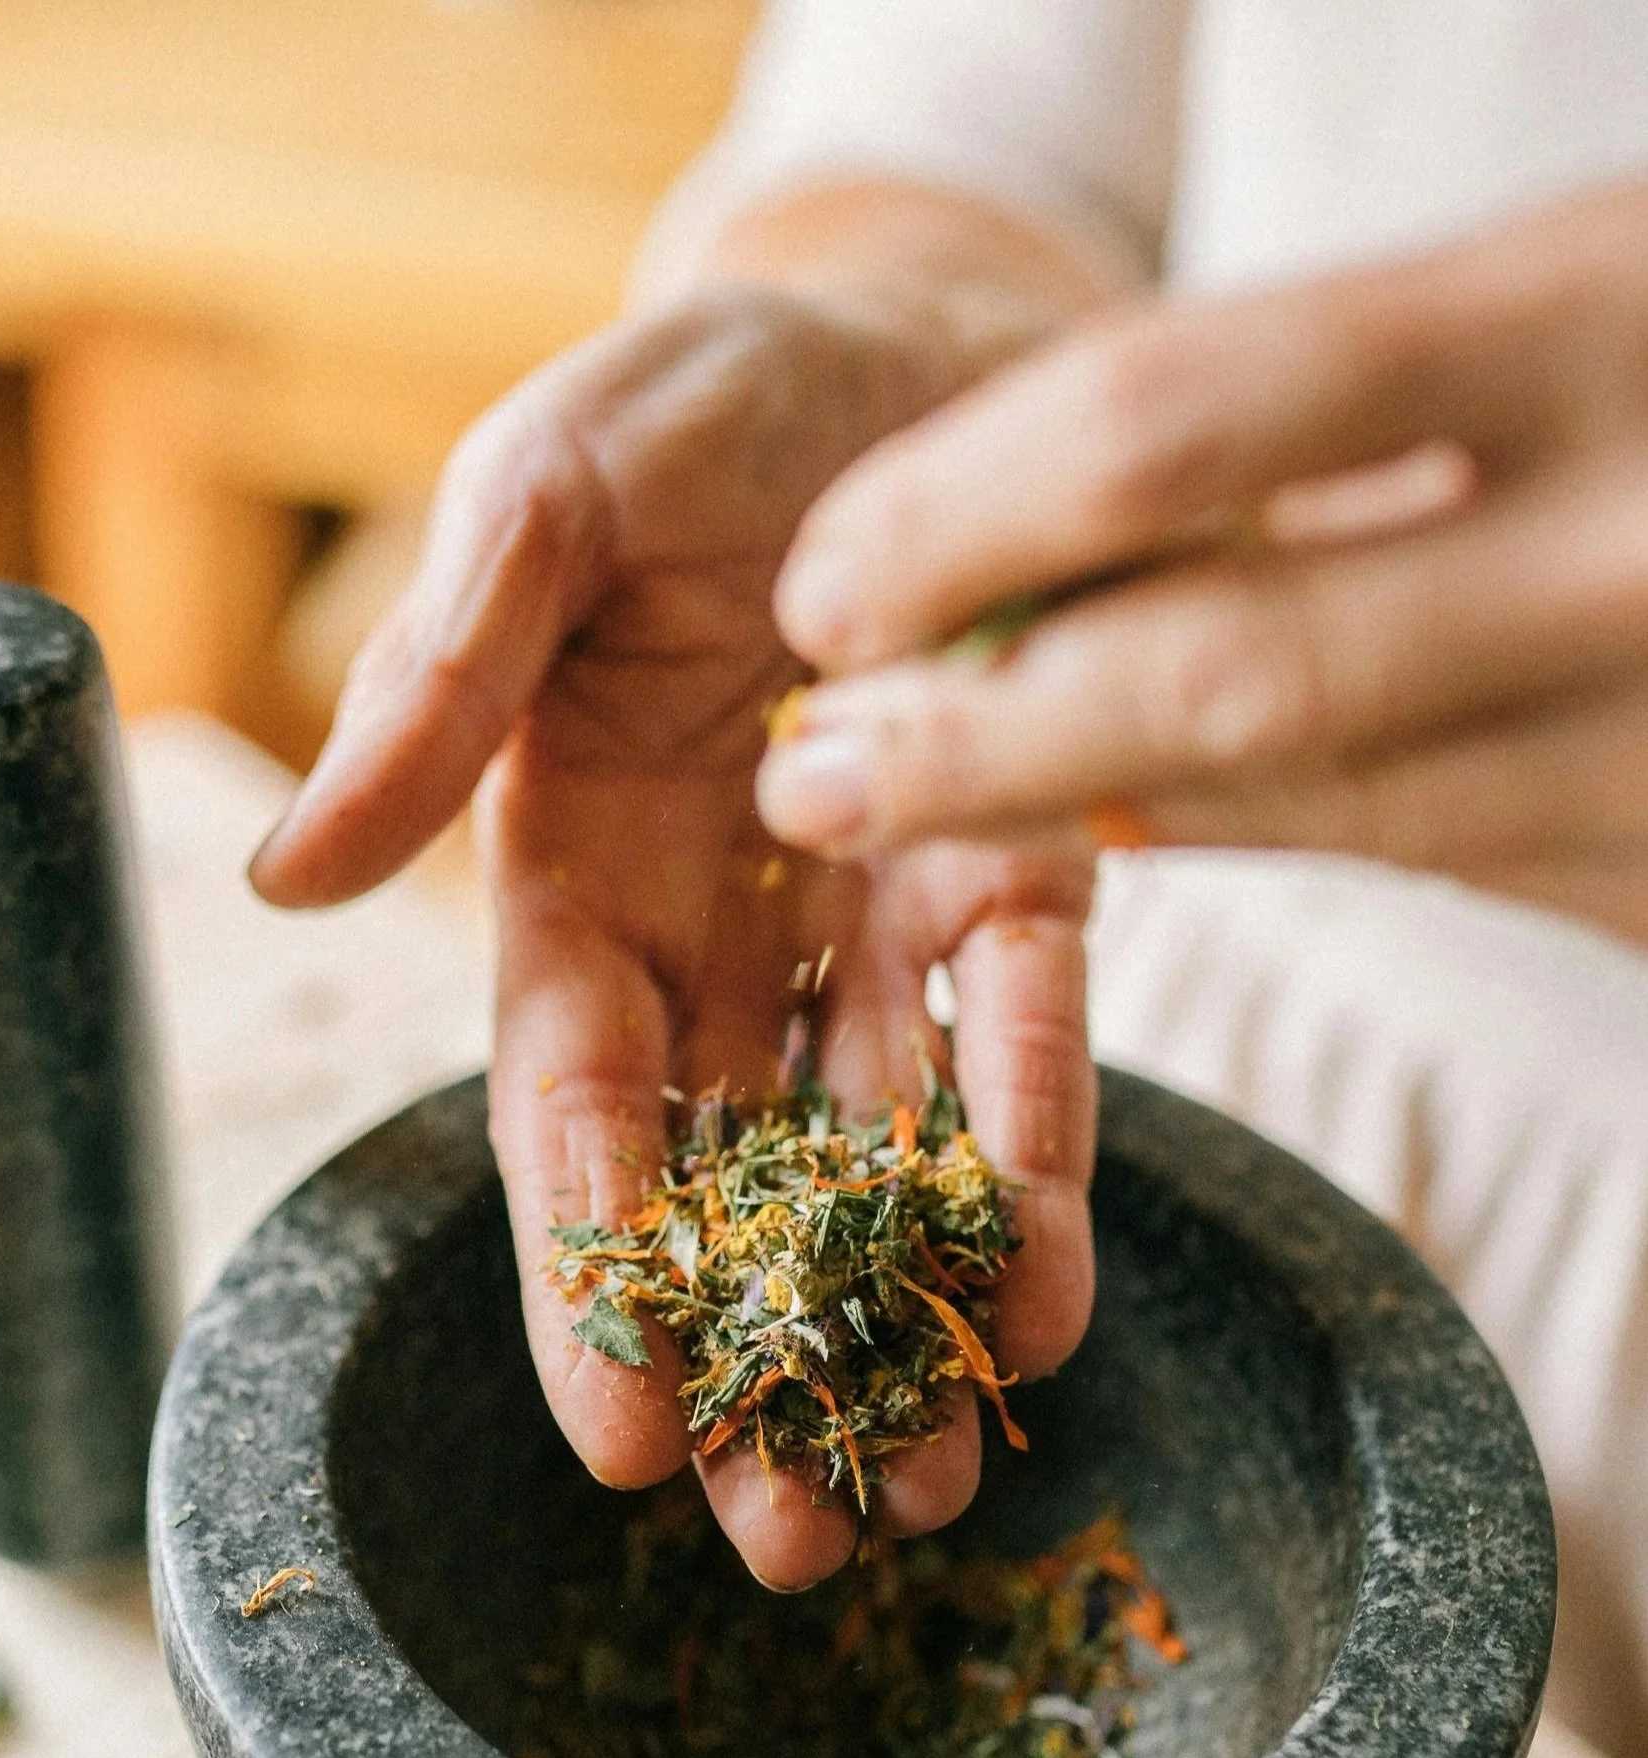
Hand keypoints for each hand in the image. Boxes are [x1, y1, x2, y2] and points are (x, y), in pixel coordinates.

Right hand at [251, 287, 1097, 1586]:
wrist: (912, 333)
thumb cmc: (699, 396)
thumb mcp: (542, 500)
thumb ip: (435, 685)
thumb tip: (288, 877)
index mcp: (575, 872)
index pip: (571, 1107)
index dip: (585, 1272)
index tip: (613, 1438)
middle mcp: (725, 930)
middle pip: (731, 1183)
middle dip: (756, 1364)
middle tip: (791, 1548)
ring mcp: (882, 920)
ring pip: (882, 1158)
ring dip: (904, 1325)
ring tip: (935, 1493)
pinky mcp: (1028, 880)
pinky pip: (1031, 1043)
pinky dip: (1038, 1165)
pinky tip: (1044, 1308)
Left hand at [758, 184, 1647, 940]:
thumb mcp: (1576, 293)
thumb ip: (1343, 400)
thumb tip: (1036, 550)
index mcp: (1606, 307)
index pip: (1189, 416)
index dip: (966, 508)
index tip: (827, 579)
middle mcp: (1642, 537)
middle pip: (1214, 662)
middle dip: (966, 729)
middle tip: (809, 754)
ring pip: (1301, 792)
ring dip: (1063, 806)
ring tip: (892, 795)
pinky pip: (1407, 847)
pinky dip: (1230, 826)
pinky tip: (1103, 814)